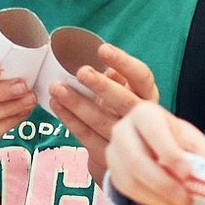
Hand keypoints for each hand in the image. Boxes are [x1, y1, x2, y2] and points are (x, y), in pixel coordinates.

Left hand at [45, 43, 158, 182]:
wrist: (132, 154)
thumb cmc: (126, 111)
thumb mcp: (130, 92)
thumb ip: (120, 79)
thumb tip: (108, 67)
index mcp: (148, 96)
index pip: (141, 76)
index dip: (123, 62)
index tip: (102, 49)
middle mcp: (141, 118)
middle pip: (124, 101)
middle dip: (101, 86)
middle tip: (81, 72)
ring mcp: (125, 139)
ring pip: (100, 120)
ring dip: (77, 103)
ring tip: (56, 88)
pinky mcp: (108, 154)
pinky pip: (86, 136)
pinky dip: (69, 120)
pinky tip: (55, 105)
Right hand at [103, 100, 204, 204]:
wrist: (153, 146)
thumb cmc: (176, 140)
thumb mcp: (192, 142)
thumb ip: (204, 155)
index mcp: (145, 113)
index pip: (153, 130)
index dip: (169, 152)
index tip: (187, 173)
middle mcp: (123, 129)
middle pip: (136, 159)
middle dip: (163, 183)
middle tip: (187, 200)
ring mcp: (113, 152)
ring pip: (131, 180)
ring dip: (159, 197)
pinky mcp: (113, 172)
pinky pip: (128, 192)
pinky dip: (152, 201)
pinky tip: (170, 203)